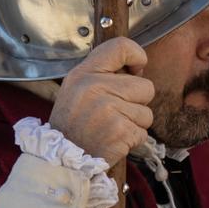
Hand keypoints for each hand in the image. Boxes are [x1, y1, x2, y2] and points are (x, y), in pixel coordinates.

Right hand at [48, 37, 153, 160]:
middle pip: (145, 86)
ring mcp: (108, 109)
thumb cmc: (73, 125)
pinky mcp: (120, 131)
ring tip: (111, 128)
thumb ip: (102, 74)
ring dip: (135, 123)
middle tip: (115, 113)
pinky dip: (133, 139)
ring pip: (147, 112)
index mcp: (83, 73)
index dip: (137, 56)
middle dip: (137, 102)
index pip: (120, 47)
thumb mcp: (76, 90)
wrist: (61, 160)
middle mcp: (95, 87)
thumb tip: (136, 67)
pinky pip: (143, 132)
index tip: (136, 70)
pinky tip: (114, 140)